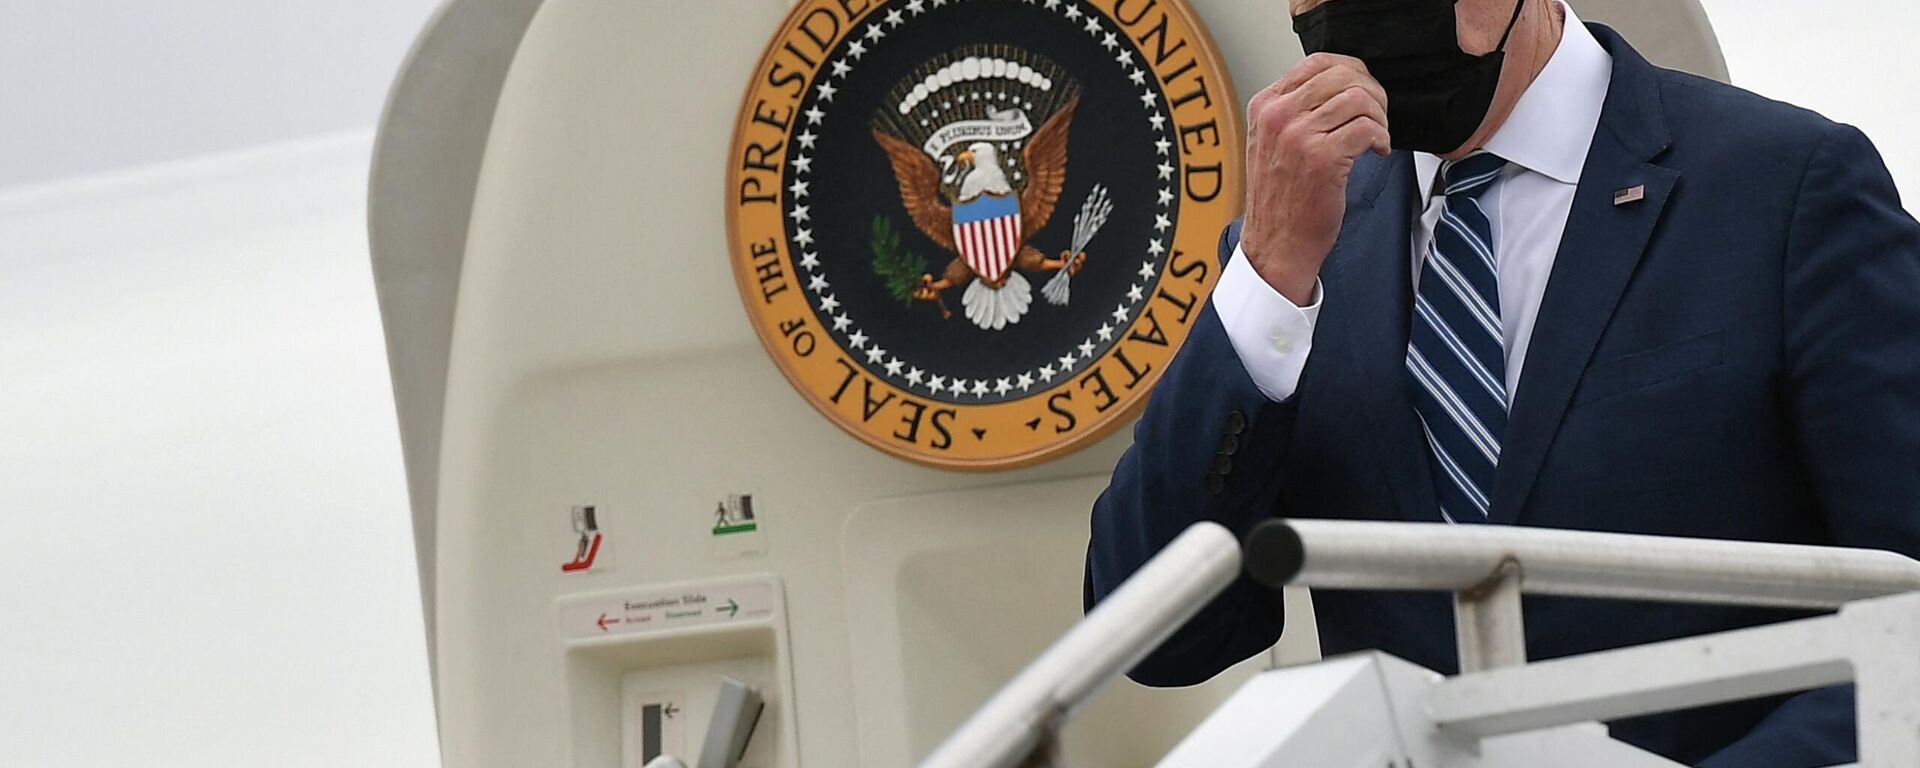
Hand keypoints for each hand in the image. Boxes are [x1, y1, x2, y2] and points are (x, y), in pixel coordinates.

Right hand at [1241, 53, 1390, 303]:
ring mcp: (1298, 137)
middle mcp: (1278, 116)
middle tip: (1378, 116)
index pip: (1317, 63)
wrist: (1276, 245)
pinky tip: (1377, 152)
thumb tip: (1341, 85)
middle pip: (1343, 76)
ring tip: (1377, 138)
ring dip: (1380, 117)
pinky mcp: (1322, 159)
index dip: (1353, 72)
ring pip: (1359, 99)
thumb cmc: (1280, 199)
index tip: (1365, 91)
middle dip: (1372, 93)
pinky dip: (1382, 138)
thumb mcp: (1272, 143)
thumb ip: (1295, 110)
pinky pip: (1368, 128)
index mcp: (1265, 107)